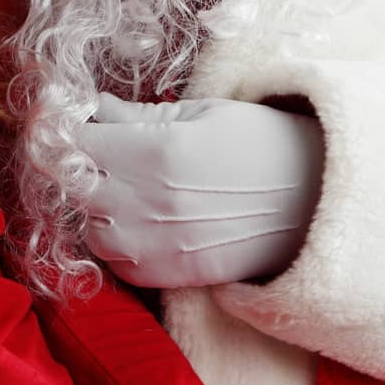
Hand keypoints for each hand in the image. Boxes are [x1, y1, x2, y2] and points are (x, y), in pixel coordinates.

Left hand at [77, 93, 323, 287]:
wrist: (316, 201)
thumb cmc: (262, 143)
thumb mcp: (201, 112)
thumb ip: (138, 115)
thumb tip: (95, 108)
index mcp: (153, 152)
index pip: (76, 142)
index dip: (68, 129)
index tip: (74, 123)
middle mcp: (147, 203)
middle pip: (74, 187)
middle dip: (77, 167)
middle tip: (97, 153)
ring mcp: (156, 245)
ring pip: (89, 229)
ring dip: (93, 208)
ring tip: (119, 189)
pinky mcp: (170, 276)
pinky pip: (116, 264)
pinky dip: (116, 244)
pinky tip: (138, 222)